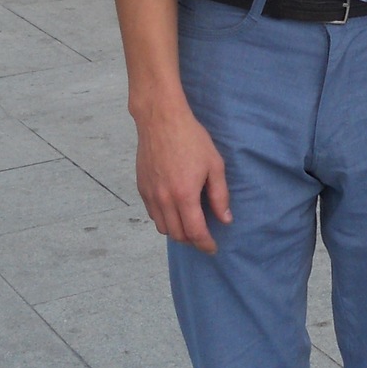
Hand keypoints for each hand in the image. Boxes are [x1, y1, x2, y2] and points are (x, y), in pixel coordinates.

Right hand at [133, 104, 231, 251]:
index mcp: (184, 195)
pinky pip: (152, 213)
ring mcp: (150, 194)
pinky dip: (164, 218)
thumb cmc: (191, 139)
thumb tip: (225, 218)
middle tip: (204, 235)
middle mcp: (164, 199)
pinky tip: (174, 209)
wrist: (161, 119)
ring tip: (189, 223)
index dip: (205, 244)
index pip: (195, 232)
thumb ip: (219, 195)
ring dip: (177, 231)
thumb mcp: (214, 165)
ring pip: (162, 227)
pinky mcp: (141, 187)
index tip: (212, 248)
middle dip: (192, 240)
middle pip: (177, 235)